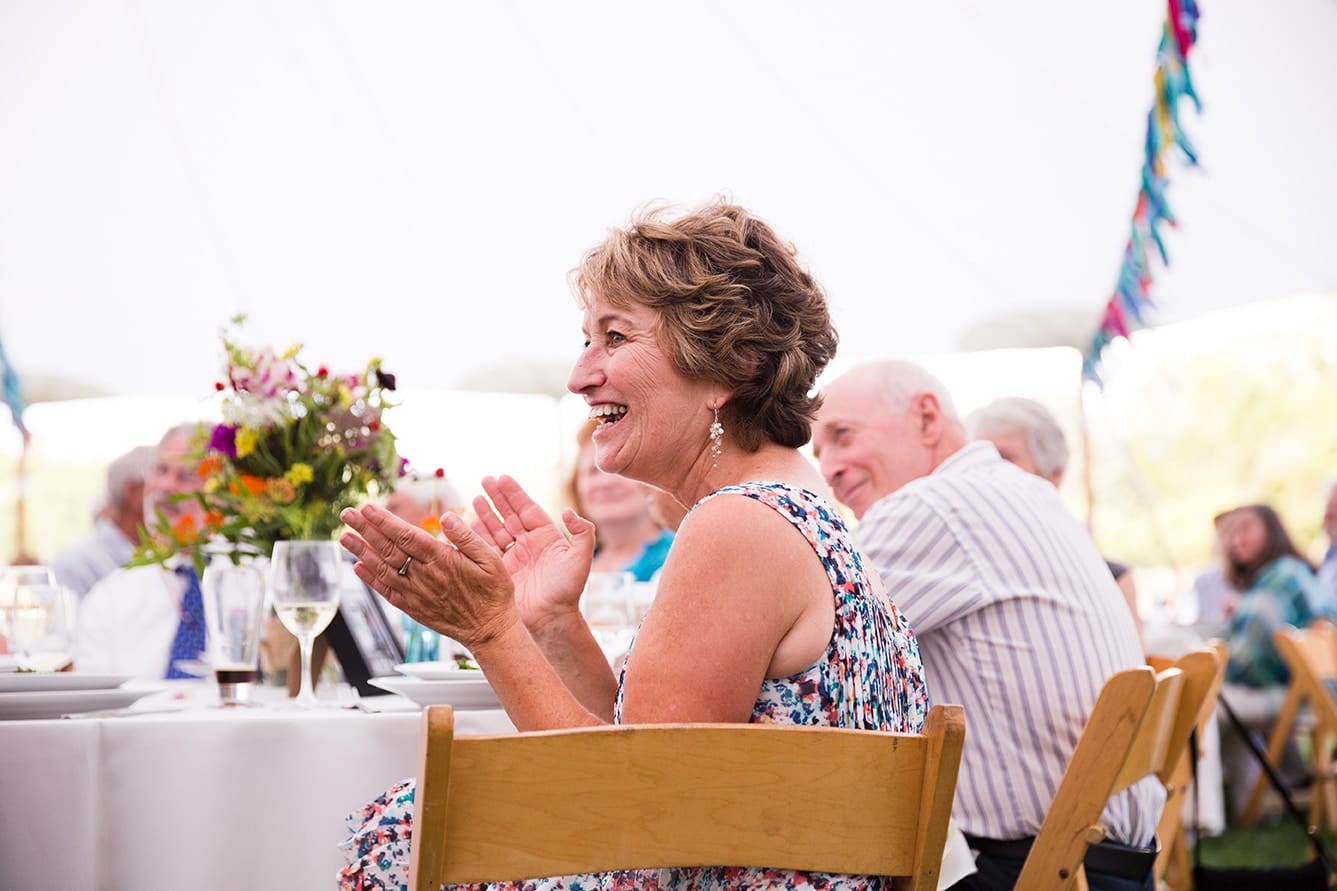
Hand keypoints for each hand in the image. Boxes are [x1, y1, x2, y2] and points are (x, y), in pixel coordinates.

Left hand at [339, 503, 518, 650]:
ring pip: (383, 569)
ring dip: (361, 551)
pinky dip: (370, 579)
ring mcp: (417, 593)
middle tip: (347, 514)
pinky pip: (387, 592)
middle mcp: (425, 576)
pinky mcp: (413, 608)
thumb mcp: (492, 560)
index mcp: (443, 560)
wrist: (490, 630)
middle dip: (365, 529)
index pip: (406, 536)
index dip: (384, 521)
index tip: (367, 508)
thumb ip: (468, 537)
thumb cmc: (494, 593)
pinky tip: (357, 567)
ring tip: (344, 536)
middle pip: (388, 549)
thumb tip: (447, 517)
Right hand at [469, 475, 595, 630]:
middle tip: (485, 480)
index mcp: (546, 537)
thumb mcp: (580, 559)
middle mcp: (528, 544)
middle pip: (509, 515)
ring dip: (485, 514)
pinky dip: (476, 536)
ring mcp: (513, 557)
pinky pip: (486, 549)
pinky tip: (468, 525)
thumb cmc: (568, 591)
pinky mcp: (499, 571)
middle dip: (497, 498)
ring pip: (496, 529)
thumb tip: (568, 511)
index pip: (527, 509)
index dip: (514, 494)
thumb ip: (582, 532)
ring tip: (475, 499)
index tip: (502, 478)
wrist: (551, 619)